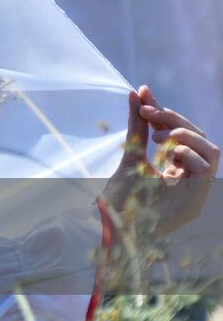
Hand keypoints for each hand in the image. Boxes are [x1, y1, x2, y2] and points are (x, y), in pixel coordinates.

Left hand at [104, 85, 218, 239]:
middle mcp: (190, 179)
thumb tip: (138, 91)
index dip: (166, 112)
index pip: (183, 133)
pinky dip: (189, 155)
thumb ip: (138, 125)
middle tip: (147, 112)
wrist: (108, 229)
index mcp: (177, 169)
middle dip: (175, 119)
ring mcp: (195, 192)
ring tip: (158, 138)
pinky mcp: (194, 204)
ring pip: (212, 151)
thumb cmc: (118, 196)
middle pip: (200, 138)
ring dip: (186, 136)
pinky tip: (167, 155)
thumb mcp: (130, 152)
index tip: (143, 96)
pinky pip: (207, 171)